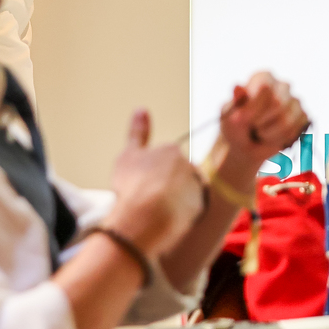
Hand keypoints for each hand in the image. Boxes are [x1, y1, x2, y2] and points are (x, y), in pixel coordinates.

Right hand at [107, 109, 204, 255]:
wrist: (145, 215)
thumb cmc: (132, 185)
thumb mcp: (128, 156)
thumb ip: (137, 133)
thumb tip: (142, 108)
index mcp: (170, 150)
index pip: (162, 162)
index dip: (149, 177)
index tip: (140, 188)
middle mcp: (188, 163)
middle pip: (175, 176)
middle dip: (163, 188)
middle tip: (146, 202)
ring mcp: (196, 184)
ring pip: (184, 192)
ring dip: (173, 201)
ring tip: (156, 213)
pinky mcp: (201, 204)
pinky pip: (190, 209)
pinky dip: (180, 214)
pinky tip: (167, 220)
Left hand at [214, 72, 308, 186]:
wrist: (245, 147)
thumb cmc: (236, 126)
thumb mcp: (228, 114)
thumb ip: (235, 101)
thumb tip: (237, 87)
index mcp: (264, 78)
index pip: (265, 87)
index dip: (252, 107)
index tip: (238, 119)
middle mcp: (282, 86)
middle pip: (278, 103)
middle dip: (259, 121)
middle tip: (250, 128)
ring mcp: (295, 102)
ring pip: (286, 120)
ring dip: (268, 133)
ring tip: (260, 133)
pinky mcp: (302, 118)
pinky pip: (294, 130)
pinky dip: (278, 140)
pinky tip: (272, 137)